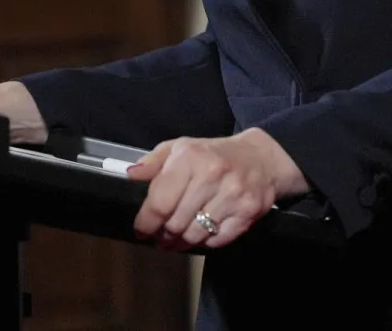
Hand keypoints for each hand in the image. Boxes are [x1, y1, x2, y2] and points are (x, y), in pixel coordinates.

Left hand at [126, 128, 309, 249]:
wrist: (261, 158)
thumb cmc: (213, 155)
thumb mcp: (181, 148)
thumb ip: (154, 162)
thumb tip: (130, 176)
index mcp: (190, 158)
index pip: (160, 202)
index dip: (146, 222)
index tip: (141, 230)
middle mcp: (212, 176)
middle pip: (175, 223)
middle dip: (163, 235)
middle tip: (160, 237)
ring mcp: (232, 195)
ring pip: (194, 235)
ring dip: (181, 243)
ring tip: (176, 240)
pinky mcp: (248, 213)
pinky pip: (216, 241)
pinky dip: (205, 242)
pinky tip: (200, 235)